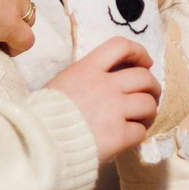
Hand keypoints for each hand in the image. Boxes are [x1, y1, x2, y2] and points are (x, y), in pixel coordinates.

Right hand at [47, 35, 158, 161]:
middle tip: (150, 96)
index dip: (138, 52)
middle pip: (143, 77)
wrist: (36, 143)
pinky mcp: (118, 135)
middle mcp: (105, 85)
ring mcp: (114, 110)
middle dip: (152, 86)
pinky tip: (131, 136)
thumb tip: (106, 82)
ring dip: (149, 111)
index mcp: (87, 69)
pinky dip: (139, 133)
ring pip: (148, 104)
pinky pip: (140, 131)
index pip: (120, 46)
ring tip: (143, 118)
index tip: (146, 62)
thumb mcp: (61, 84)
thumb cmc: (41, 115)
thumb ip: (85, 79)